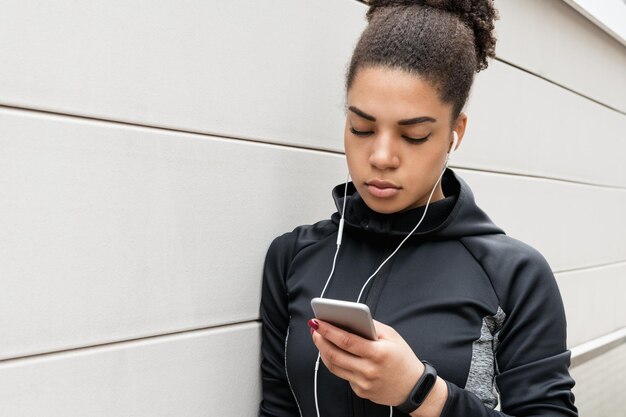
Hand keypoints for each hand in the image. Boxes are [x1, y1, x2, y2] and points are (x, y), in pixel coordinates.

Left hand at [309, 318, 423, 406]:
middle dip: (320, 340)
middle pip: (335, 354)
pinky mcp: (360, 391)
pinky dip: (335, 362)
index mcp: (378, 353)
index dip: (328, 331)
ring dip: (323, 350)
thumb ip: (371, 326)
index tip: (317, 321)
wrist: (413, 388)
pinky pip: (343, 375)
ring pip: (334, 366)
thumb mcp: (392, 336)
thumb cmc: (403, 357)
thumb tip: (348, 317)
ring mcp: (363, 383)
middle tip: (314, 328)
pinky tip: (332, 352)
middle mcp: (369, 370)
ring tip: (319, 338)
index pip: (346, 341)